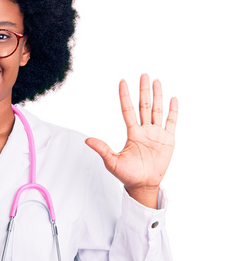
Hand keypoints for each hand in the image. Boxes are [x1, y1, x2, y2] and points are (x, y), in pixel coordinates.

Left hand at [85, 74, 177, 207]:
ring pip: (157, 110)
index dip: (125, 96)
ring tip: (156, 81)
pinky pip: (171, 122)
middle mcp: (144, 130)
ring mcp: (156, 134)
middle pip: (144, 106)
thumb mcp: (112, 162)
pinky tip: (173, 99)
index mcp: (132, 133)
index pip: (128, 110)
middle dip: (144, 91)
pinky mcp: (168, 140)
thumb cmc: (127, 175)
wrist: (143, 185)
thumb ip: (102, 149)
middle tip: (144, 75)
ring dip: (157, 96)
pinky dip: (173, 111)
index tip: (122, 81)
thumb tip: (87, 140)